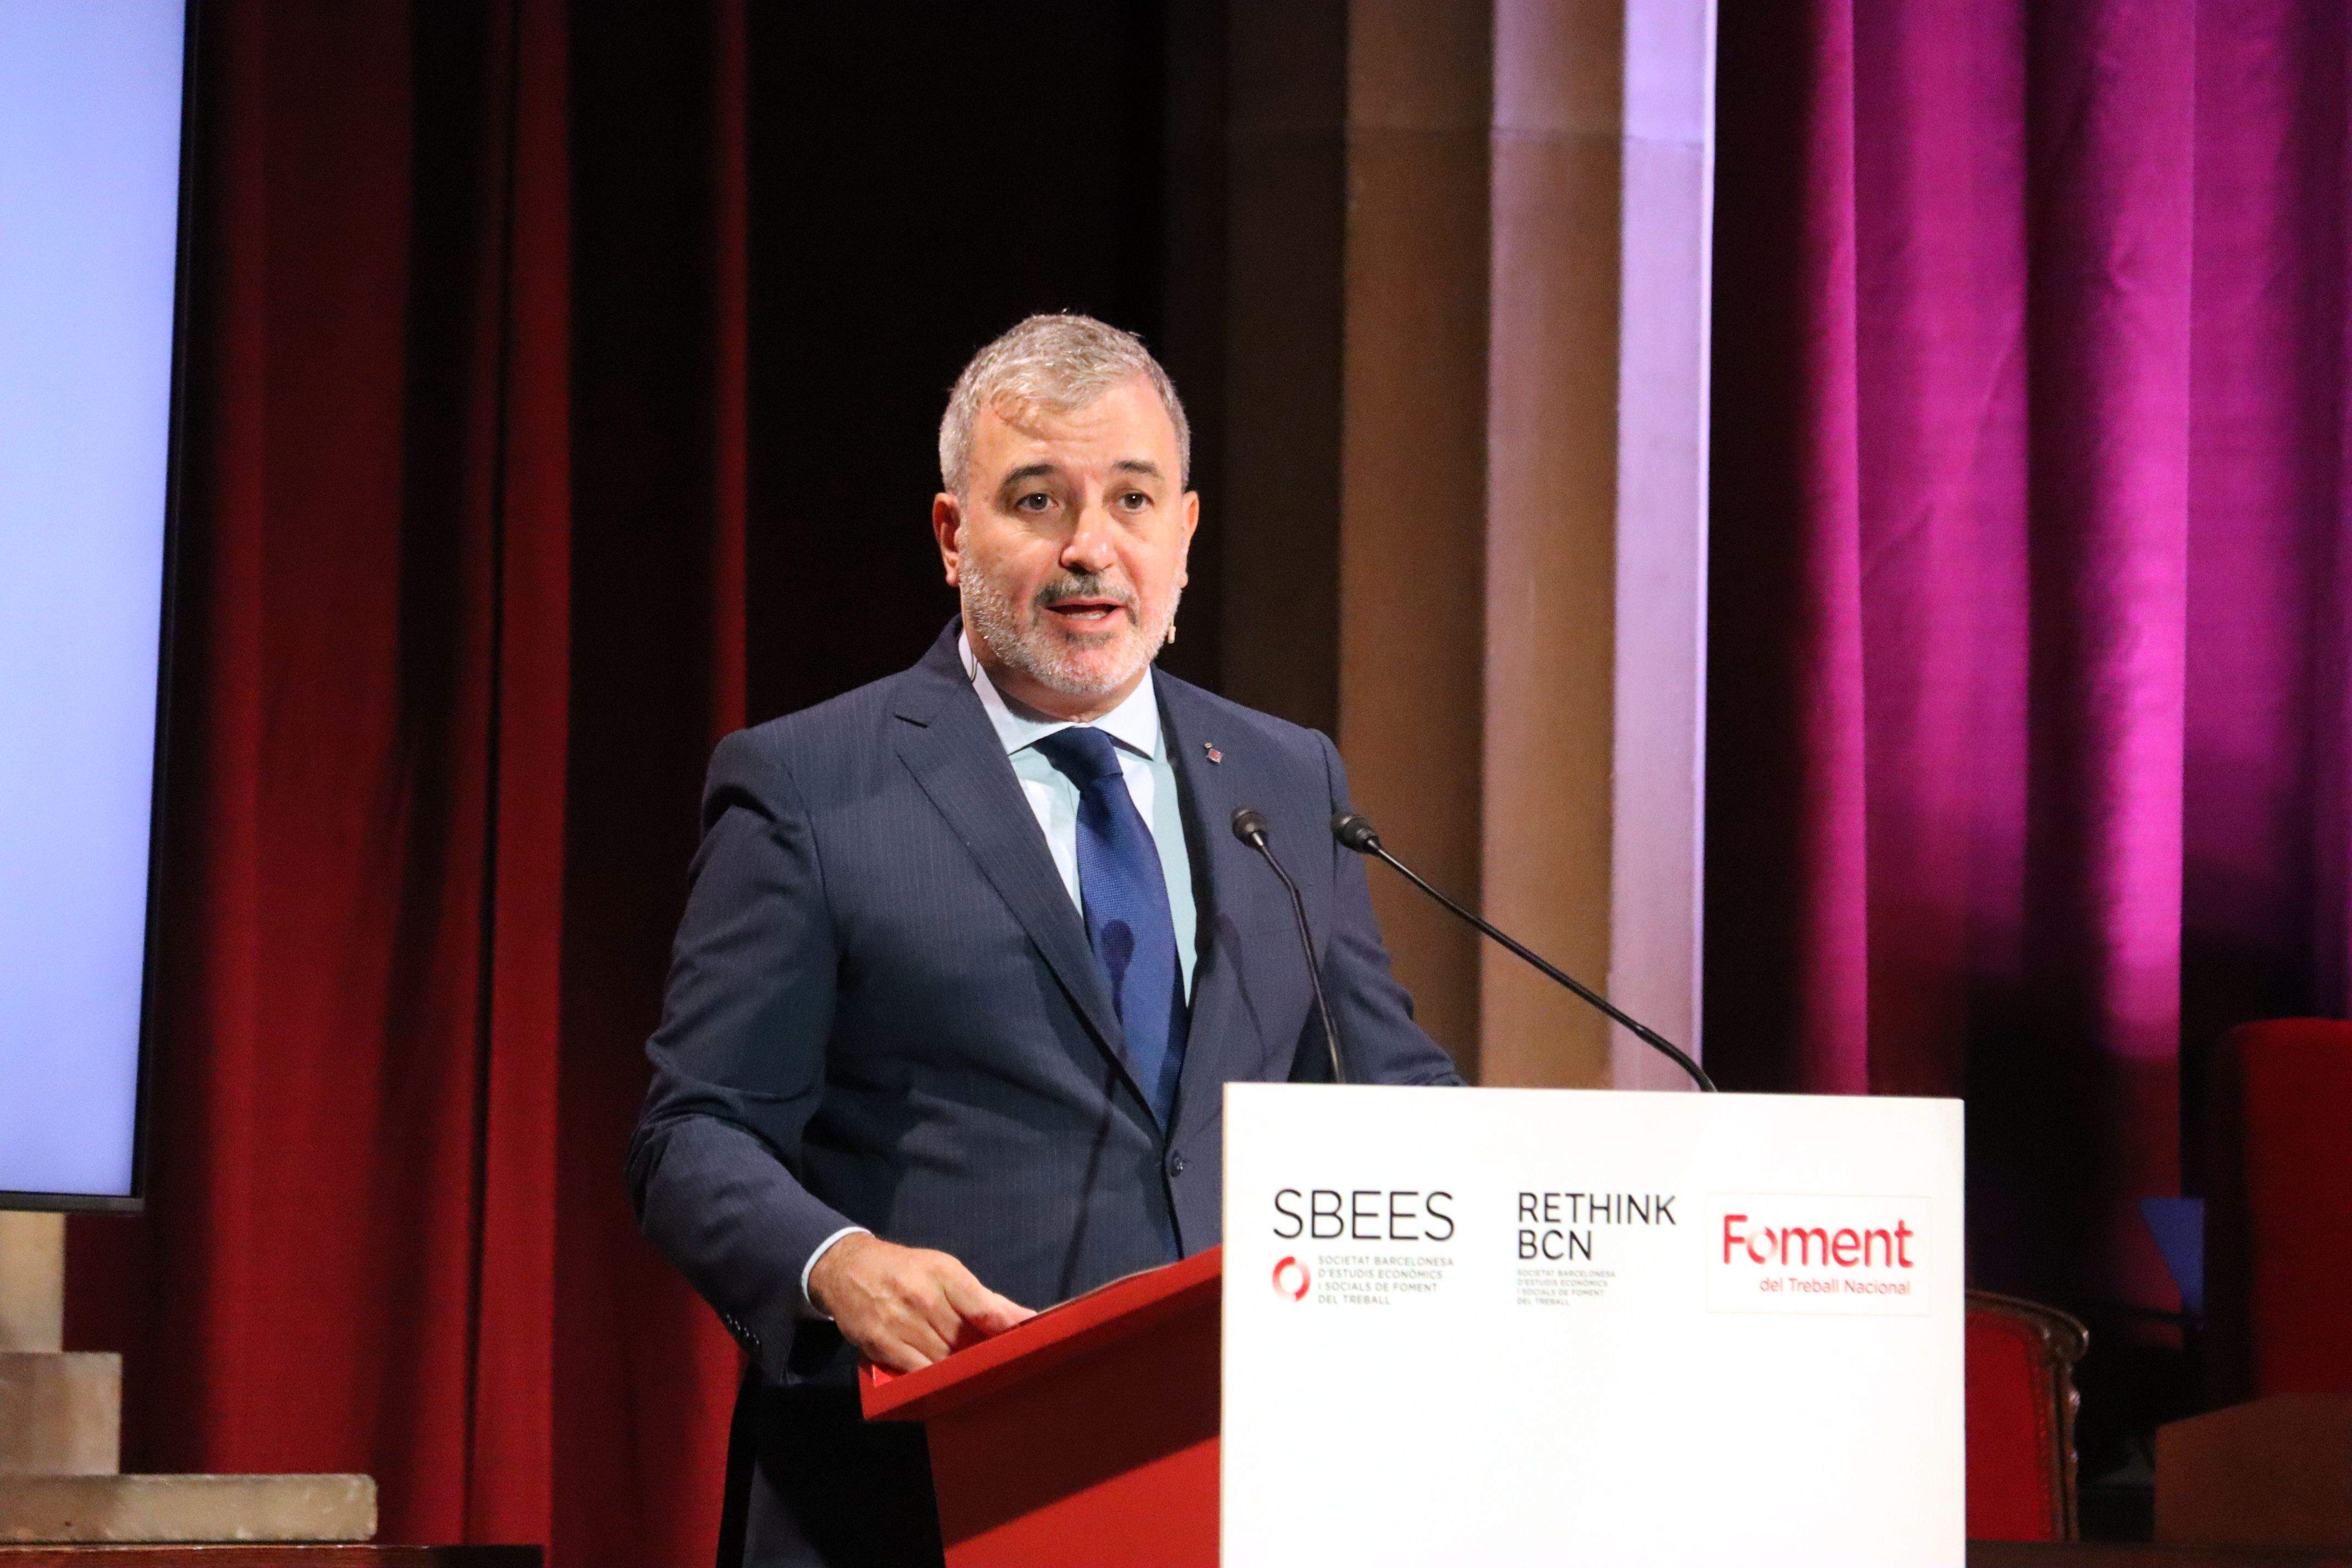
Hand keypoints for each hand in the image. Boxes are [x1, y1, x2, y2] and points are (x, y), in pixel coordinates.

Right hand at [807, 1233, 1033, 1372]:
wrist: (848, 1269)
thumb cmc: (906, 1271)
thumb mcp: (944, 1271)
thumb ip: (983, 1298)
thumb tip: (1025, 1318)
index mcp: (943, 1274)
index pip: (982, 1306)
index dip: (1006, 1328)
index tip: (1026, 1342)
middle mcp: (921, 1297)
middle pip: (964, 1339)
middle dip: (983, 1354)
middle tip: (1000, 1366)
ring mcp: (898, 1322)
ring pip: (942, 1360)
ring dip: (959, 1370)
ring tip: (972, 1373)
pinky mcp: (880, 1345)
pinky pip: (916, 1372)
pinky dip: (933, 1380)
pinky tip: (944, 1380)